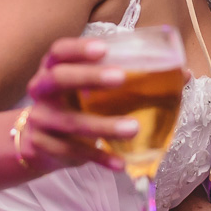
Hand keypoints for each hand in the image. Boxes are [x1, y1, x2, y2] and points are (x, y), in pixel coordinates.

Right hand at [22, 37, 139, 171]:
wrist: (39, 141)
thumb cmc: (72, 103)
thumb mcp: (83, 85)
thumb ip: (114, 73)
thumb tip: (172, 67)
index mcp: (52, 67)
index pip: (60, 51)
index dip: (78, 49)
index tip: (103, 48)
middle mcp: (41, 90)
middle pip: (58, 78)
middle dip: (88, 77)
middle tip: (120, 77)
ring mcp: (41, 119)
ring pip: (71, 122)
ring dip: (104, 126)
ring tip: (133, 128)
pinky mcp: (45, 145)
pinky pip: (75, 151)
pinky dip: (100, 157)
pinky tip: (120, 162)